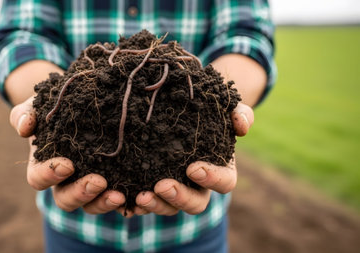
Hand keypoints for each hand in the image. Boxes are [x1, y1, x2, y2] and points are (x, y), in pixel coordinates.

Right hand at [9, 96, 125, 213]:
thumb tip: (25, 127)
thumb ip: (27, 113)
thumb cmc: (58, 106)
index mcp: (44, 166)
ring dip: (104, 203)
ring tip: (120, 194)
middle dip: (81, 193)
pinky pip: (119, 200)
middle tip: (98, 181)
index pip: (38, 179)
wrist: (83, 104)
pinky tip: (141, 196)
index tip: (67, 164)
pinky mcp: (113, 183)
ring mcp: (89, 185)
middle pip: (66, 199)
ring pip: (92, 205)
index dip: (49, 175)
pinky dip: (129, 202)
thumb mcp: (40, 104)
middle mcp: (66, 181)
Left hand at [132, 102, 253, 215]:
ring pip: (169, 208)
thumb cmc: (207, 112)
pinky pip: (146, 204)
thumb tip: (241, 125)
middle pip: (195, 203)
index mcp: (220, 170)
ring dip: (156, 205)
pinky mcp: (154, 190)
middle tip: (161, 186)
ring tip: (140, 197)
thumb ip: (238, 113)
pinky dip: (135, 205)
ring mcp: (176, 190)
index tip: (193, 168)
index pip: (224, 182)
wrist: (181, 112)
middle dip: (179, 197)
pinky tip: (123, 200)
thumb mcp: (223, 108)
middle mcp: (199, 186)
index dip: (212, 179)